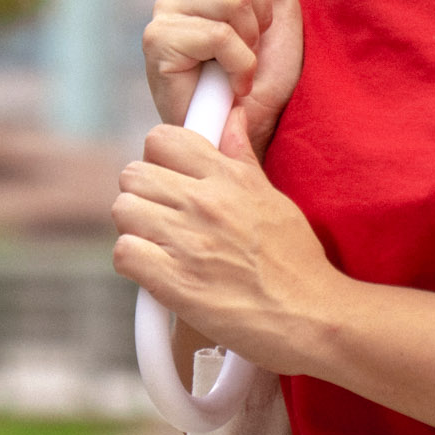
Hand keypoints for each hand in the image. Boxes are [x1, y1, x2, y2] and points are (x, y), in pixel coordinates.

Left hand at [112, 108, 340, 375]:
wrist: (310, 316)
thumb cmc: (296, 261)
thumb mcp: (272, 197)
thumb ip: (242, 156)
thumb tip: (232, 118)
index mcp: (230, 177)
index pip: (161, 139)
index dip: (159, 160)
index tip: (170, 180)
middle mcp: (206, 202)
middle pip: (133, 174)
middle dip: (143, 196)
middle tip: (162, 219)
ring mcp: (188, 241)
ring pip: (123, 210)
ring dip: (135, 229)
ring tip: (159, 246)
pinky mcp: (174, 282)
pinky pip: (124, 252)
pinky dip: (134, 263)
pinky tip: (156, 272)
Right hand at [143, 0, 302, 158]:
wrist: (246, 130)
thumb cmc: (262, 76)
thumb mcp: (280, 7)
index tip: (265, 10)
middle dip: (264, 15)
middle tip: (250, 48)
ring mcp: (165, 10)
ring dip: (252, 43)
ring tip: (239, 66)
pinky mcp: (158, 41)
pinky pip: (221, 34)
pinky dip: (239, 65)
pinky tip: (229, 83)